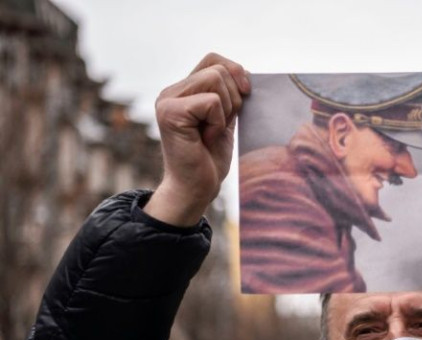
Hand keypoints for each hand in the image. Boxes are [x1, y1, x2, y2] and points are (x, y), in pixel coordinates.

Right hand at [144, 53, 250, 225]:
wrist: (197, 189)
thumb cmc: (210, 159)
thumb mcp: (224, 120)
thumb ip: (229, 96)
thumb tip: (247, 74)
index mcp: (182, 91)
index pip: (213, 60)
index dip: (235, 71)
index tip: (246, 94)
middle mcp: (170, 92)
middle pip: (218, 69)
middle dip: (234, 97)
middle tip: (221, 125)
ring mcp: (167, 101)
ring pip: (216, 80)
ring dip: (226, 109)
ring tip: (212, 132)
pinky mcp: (170, 113)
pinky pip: (212, 101)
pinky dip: (218, 121)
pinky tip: (206, 138)